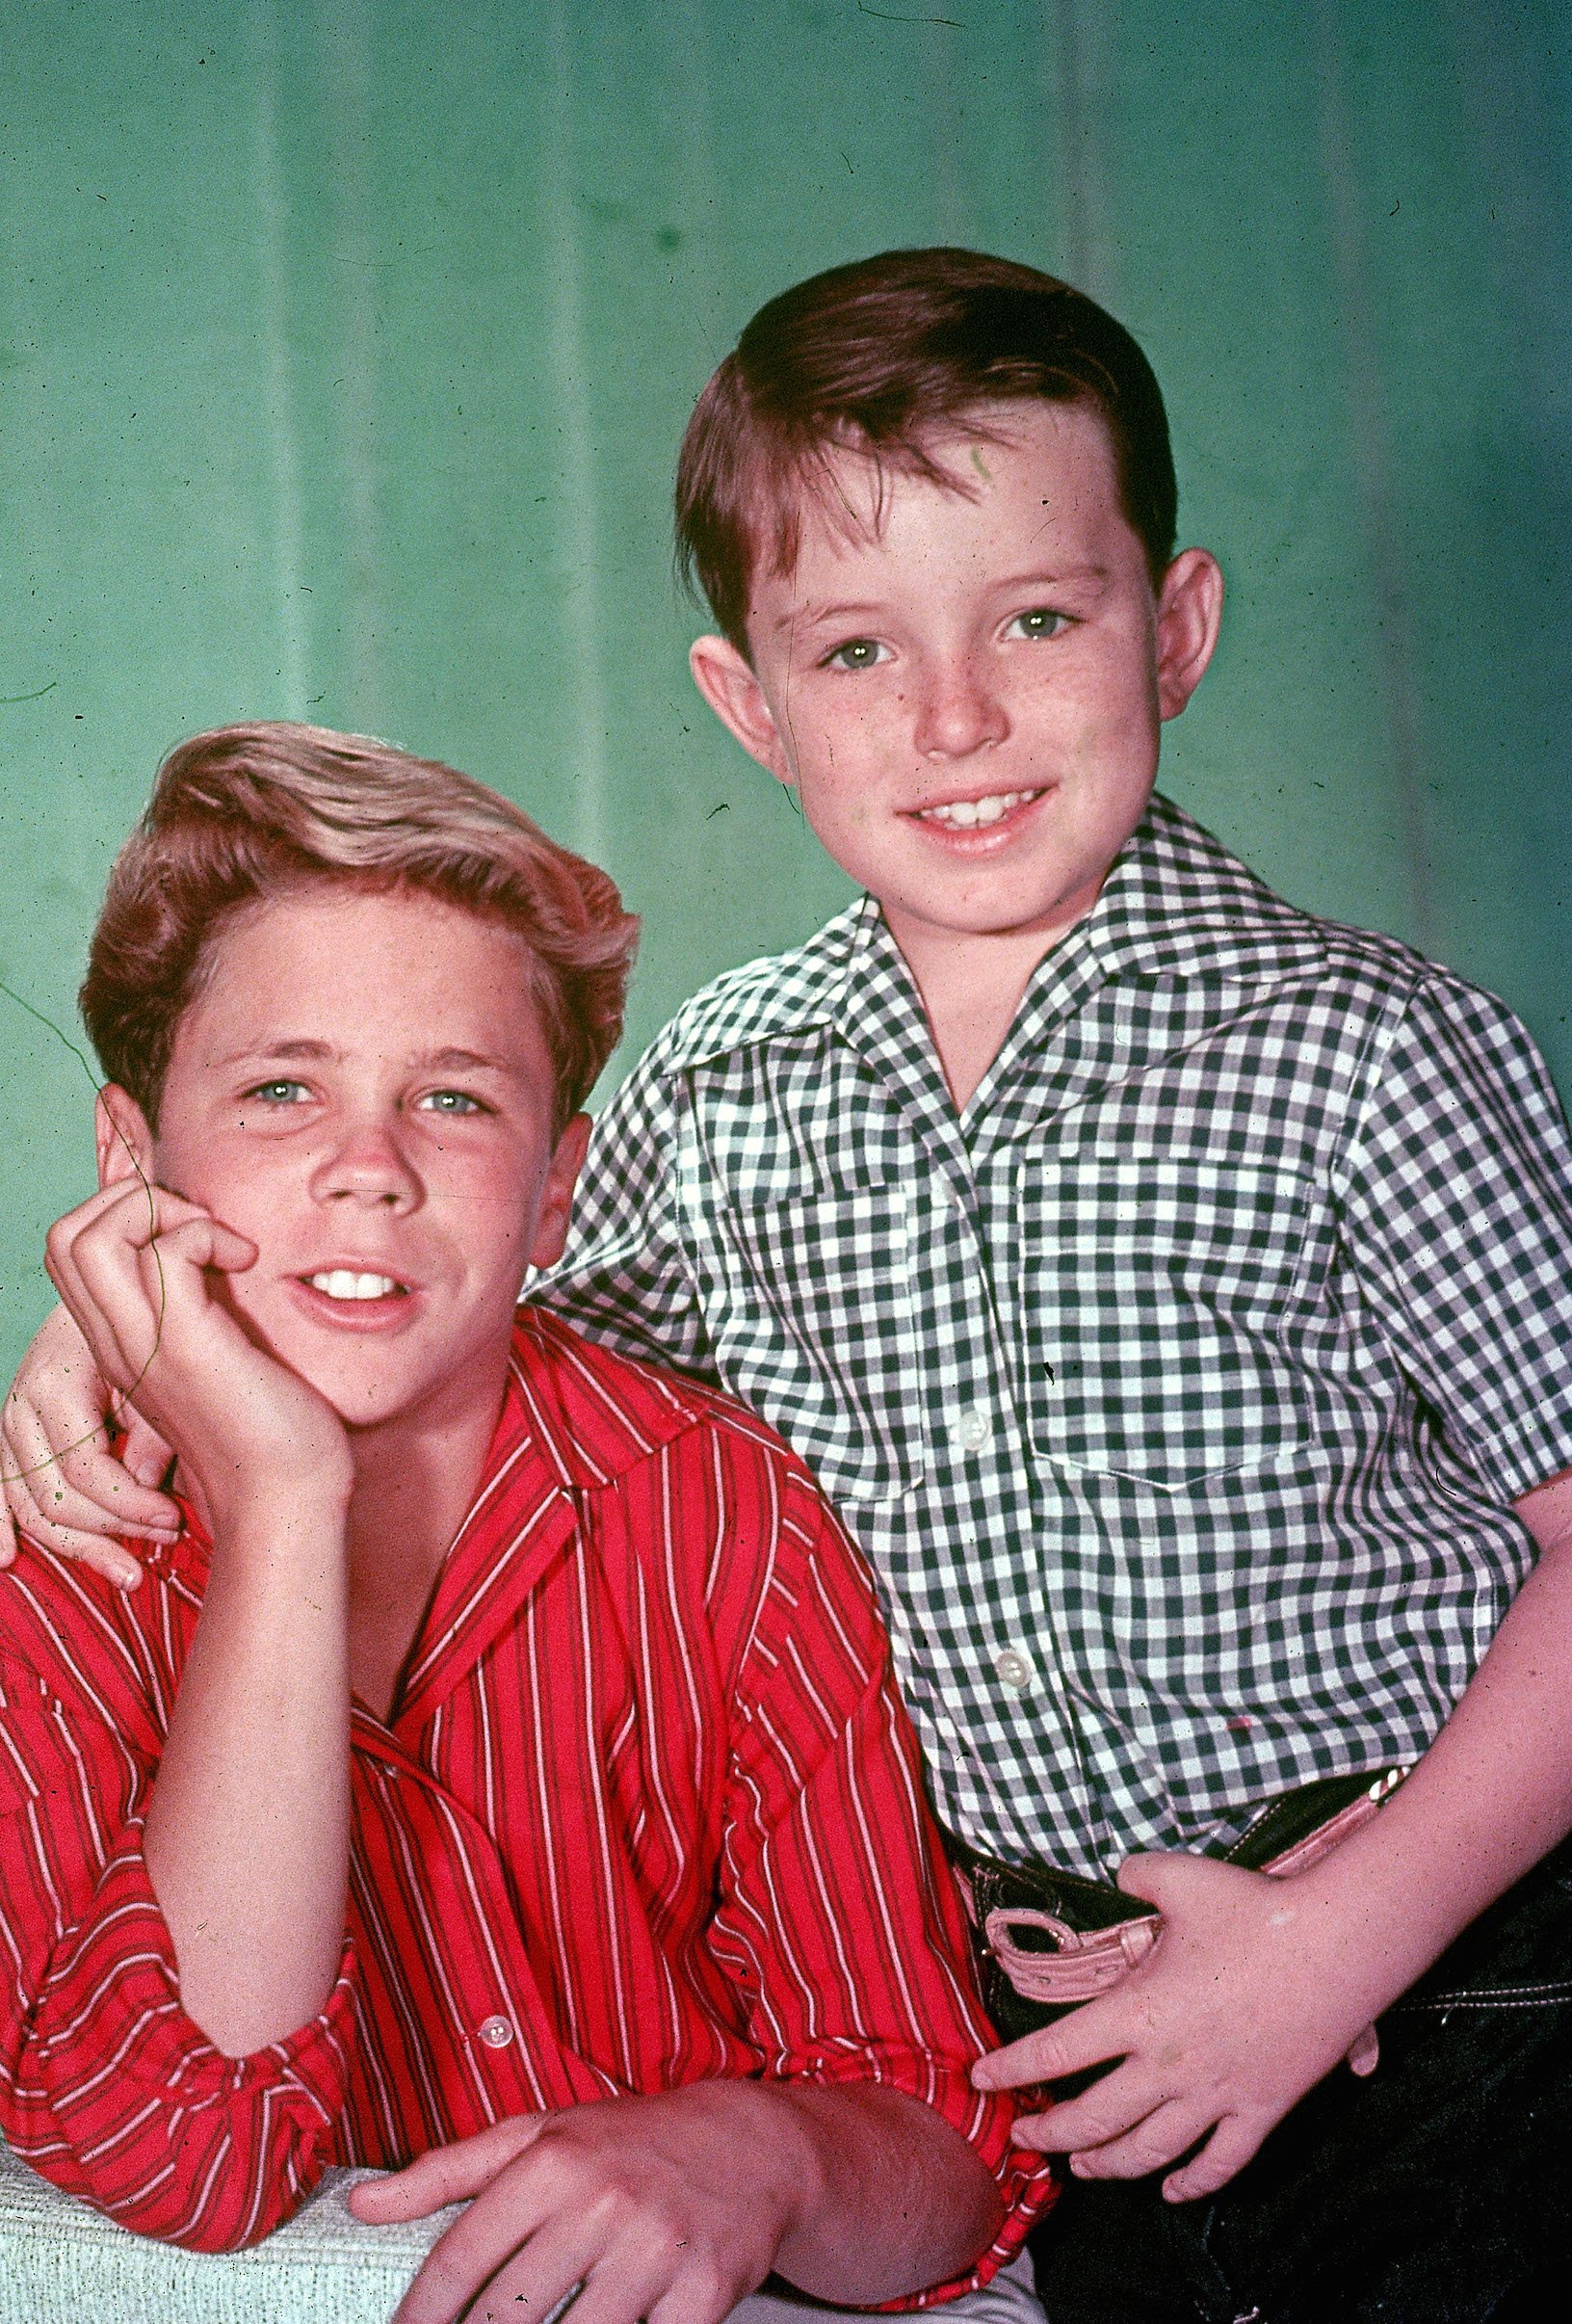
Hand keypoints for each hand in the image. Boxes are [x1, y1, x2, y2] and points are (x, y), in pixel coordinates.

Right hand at [1, 1301, 178, 1584]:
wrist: (106, 1286)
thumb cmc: (140, 1325)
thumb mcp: (154, 1368)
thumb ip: (154, 1430)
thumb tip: (150, 1494)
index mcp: (56, 1387)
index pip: (85, 1471)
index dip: (131, 1506)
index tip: (175, 1519)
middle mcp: (21, 1408)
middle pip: (56, 1498)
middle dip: (114, 1530)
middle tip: (167, 1541)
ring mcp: (9, 1425)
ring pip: (32, 1505)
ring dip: (79, 1545)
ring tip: (127, 1572)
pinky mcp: (8, 1437)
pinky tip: (8, 1559)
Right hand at [43, 1177, 350, 1533]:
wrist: (284, 1503)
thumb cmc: (269, 1434)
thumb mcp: (217, 1359)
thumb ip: (199, 1312)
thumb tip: (220, 1253)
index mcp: (119, 1345)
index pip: (71, 1251)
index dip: (120, 1212)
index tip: (191, 1229)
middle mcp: (116, 1344)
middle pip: (65, 1235)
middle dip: (130, 1199)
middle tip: (199, 1228)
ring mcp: (142, 1346)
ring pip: (91, 1237)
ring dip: (160, 1211)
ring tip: (218, 1242)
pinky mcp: (183, 1347)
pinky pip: (165, 1254)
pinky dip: (206, 1234)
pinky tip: (246, 1261)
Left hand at [349, 2084, 808, 2323]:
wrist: (753, 2144)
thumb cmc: (632, 2141)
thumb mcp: (540, 2134)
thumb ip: (448, 2171)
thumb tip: (361, 2204)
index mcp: (554, 2161)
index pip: (463, 2257)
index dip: (422, 2314)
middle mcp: (603, 2202)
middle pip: (509, 2315)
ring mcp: (656, 2251)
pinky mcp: (704, 2294)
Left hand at [972, 1850, 1397, 2201]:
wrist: (1336, 1945)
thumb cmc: (1256, 1909)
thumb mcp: (1181, 1877)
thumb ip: (1136, 1874)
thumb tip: (1118, 1871)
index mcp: (1140, 2011)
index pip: (1057, 2052)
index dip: (1013, 2069)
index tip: (983, 2080)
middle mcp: (1170, 2065)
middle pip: (1094, 2119)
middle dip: (1051, 2134)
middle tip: (1025, 2136)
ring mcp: (1217, 2094)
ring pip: (1150, 2152)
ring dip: (1109, 2166)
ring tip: (1084, 2169)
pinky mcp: (1262, 2109)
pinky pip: (1222, 2163)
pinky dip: (1193, 2184)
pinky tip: (1173, 2191)